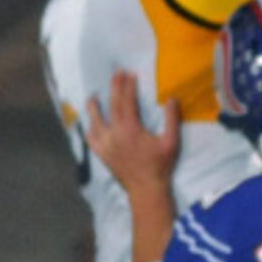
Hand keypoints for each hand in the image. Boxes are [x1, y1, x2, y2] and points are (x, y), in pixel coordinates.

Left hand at [85, 71, 179, 192]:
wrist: (146, 188)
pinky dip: (89, 129)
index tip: (130, 74)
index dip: (129, 86)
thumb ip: (172, 119)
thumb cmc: (160, 165)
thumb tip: (172, 99)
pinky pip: (91, 139)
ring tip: (93, 97)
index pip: (128, 101)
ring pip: (95, 121)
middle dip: (115, 87)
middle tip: (116, 73)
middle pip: (112, 105)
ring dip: (94, 107)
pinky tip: (90, 124)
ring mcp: (106, 144)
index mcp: (131, 128)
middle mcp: (115, 134)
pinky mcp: (102, 154)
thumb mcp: (171, 141)